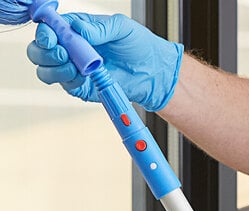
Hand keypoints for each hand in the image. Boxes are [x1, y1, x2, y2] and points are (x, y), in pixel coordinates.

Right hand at [26, 13, 183, 111]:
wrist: (153, 72)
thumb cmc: (139, 46)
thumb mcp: (121, 28)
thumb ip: (99, 28)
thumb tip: (78, 28)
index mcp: (75, 29)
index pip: (48, 28)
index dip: (45, 32)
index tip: (52, 37)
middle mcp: (70, 49)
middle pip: (39, 51)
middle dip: (45, 52)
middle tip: (63, 53)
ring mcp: (75, 70)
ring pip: (46, 71)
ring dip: (55, 68)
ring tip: (73, 66)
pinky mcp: (82, 88)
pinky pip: (66, 86)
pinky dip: (70, 81)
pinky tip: (83, 77)